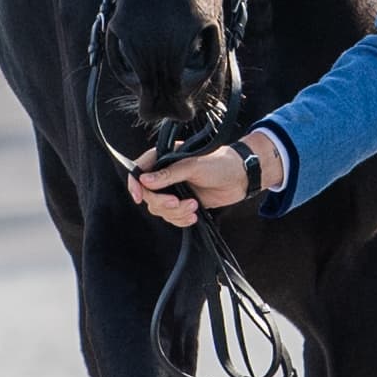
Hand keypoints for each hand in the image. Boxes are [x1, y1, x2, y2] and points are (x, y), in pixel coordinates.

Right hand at [129, 133, 275, 226]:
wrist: (241, 177)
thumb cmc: (221, 163)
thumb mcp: (194, 166)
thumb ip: (169, 174)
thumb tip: (145, 181)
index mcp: (165, 157)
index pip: (140, 170)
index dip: (135, 184)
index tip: (138, 196)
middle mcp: (166, 174)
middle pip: (149, 194)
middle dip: (163, 202)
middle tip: (178, 203)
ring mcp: (174, 189)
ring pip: (160, 208)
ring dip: (176, 212)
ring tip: (193, 206)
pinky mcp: (183, 203)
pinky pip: (172, 217)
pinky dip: (181, 219)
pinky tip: (193, 216)